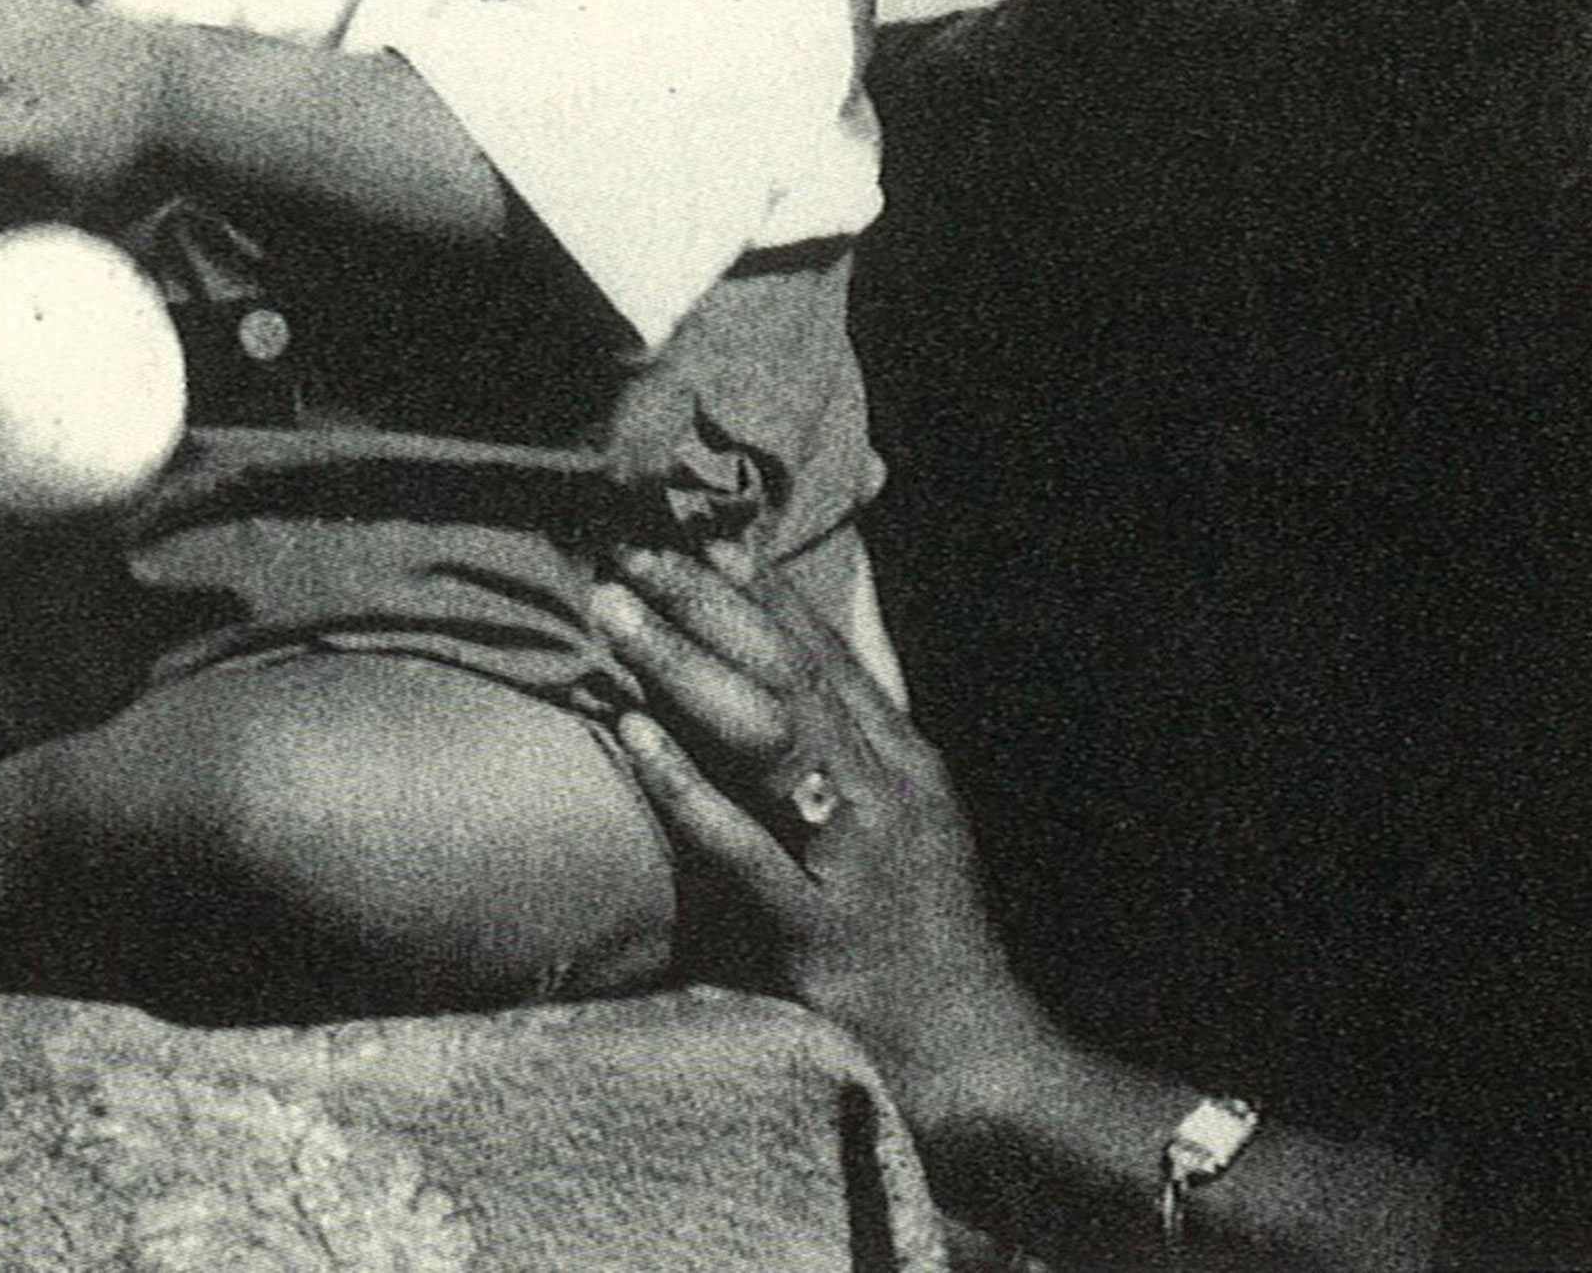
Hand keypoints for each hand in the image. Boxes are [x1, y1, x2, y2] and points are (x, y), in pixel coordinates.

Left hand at [591, 546, 1048, 1128]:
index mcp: (903, 762)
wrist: (978, 1064)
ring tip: (613, 613)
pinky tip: (630, 734)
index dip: (758, 585)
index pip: (826, 650)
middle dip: (706, 602)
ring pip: (765, 736)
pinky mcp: (815, 934)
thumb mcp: (910, 823)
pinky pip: (739, 846)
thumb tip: (805, 669)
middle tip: (630, 548)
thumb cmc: (927, 940)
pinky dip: (684, 785)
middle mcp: (884, 793)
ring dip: (683, 666)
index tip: (697, 527)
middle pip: (788, 672)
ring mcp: (852, 861)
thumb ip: (858, 744)